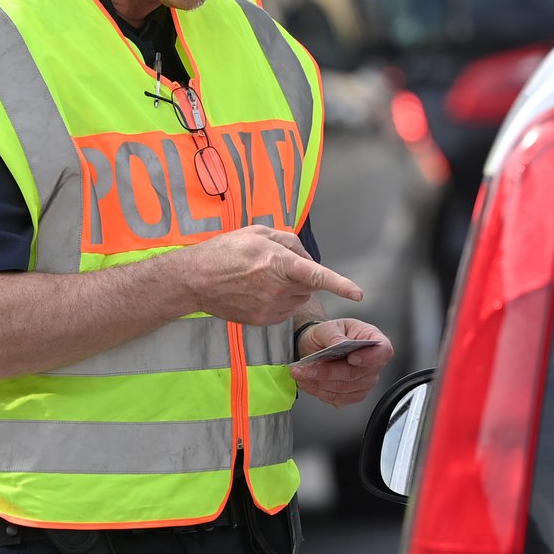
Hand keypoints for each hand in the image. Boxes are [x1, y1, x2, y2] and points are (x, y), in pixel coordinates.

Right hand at [180, 226, 361, 326]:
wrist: (195, 280)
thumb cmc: (225, 251)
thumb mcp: (258, 233)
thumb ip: (288, 241)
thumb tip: (305, 257)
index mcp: (278, 263)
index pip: (317, 275)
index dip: (340, 284)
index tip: (358, 294)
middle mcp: (277, 288)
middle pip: (309, 284)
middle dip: (302, 274)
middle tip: (276, 263)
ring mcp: (270, 308)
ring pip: (298, 298)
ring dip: (291, 288)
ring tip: (262, 277)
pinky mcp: (264, 320)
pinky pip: (286, 310)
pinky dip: (280, 300)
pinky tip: (258, 291)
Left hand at [290, 318, 392, 406]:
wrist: (318, 346)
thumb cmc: (328, 334)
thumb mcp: (329, 327)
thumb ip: (335, 335)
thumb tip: (340, 344)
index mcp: (374, 340)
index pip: (383, 351)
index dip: (369, 358)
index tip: (351, 358)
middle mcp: (373, 363)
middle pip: (357, 374)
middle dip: (328, 372)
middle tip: (306, 368)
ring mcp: (365, 381)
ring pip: (344, 388)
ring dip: (319, 383)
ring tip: (301, 374)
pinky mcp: (353, 395)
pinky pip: (338, 398)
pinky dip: (319, 391)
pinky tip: (307, 383)